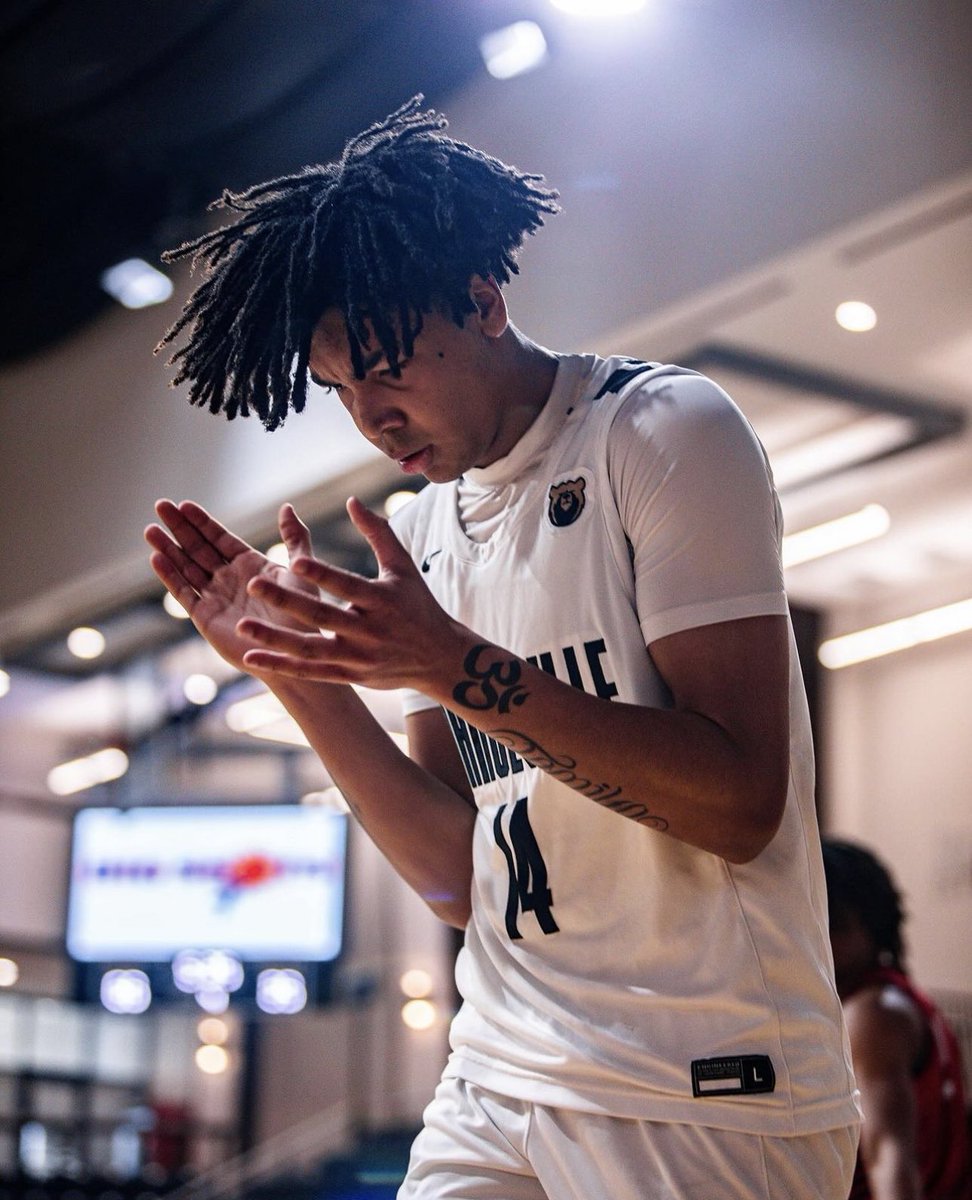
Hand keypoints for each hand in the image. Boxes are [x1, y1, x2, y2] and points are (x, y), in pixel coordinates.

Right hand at [145, 499, 318, 676]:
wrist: (297, 650)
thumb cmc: (305, 613)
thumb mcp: (301, 569)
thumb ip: (295, 538)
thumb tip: (286, 507)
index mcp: (249, 565)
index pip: (219, 538)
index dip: (201, 522)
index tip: (183, 504)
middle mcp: (229, 579)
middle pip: (198, 548)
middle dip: (179, 528)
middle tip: (160, 506)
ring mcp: (215, 597)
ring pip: (186, 568)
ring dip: (168, 549)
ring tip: (151, 530)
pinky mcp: (206, 617)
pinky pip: (184, 593)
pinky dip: (170, 576)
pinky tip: (157, 558)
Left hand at [238, 496, 459, 690]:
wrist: (437, 658)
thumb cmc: (417, 604)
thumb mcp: (403, 567)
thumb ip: (378, 532)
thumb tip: (351, 500)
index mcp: (381, 600)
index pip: (347, 585)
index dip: (322, 573)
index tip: (294, 559)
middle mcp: (368, 630)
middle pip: (322, 616)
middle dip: (287, 601)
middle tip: (253, 585)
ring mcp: (357, 657)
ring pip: (311, 649)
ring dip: (276, 639)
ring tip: (243, 628)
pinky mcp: (349, 675)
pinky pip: (310, 672)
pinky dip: (282, 666)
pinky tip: (253, 657)